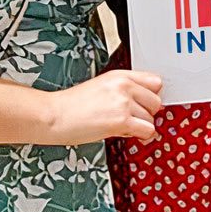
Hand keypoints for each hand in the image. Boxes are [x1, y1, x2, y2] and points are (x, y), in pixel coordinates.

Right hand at [47, 68, 163, 143]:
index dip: (151, 95)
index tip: (145, 104)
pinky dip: (140, 136)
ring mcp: (123, 103)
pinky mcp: (122, 120)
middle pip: (156, 101)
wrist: (54, 115)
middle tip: (130, 118)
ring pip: (151, 118)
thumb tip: (145, 106)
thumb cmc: (71, 105)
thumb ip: (123, 92)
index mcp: (119, 75)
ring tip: (119, 126)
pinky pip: (147, 130)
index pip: (155, 81)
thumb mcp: (100, 87)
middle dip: (146, 113)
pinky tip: (124, 133)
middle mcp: (123, 86)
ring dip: (140, 126)